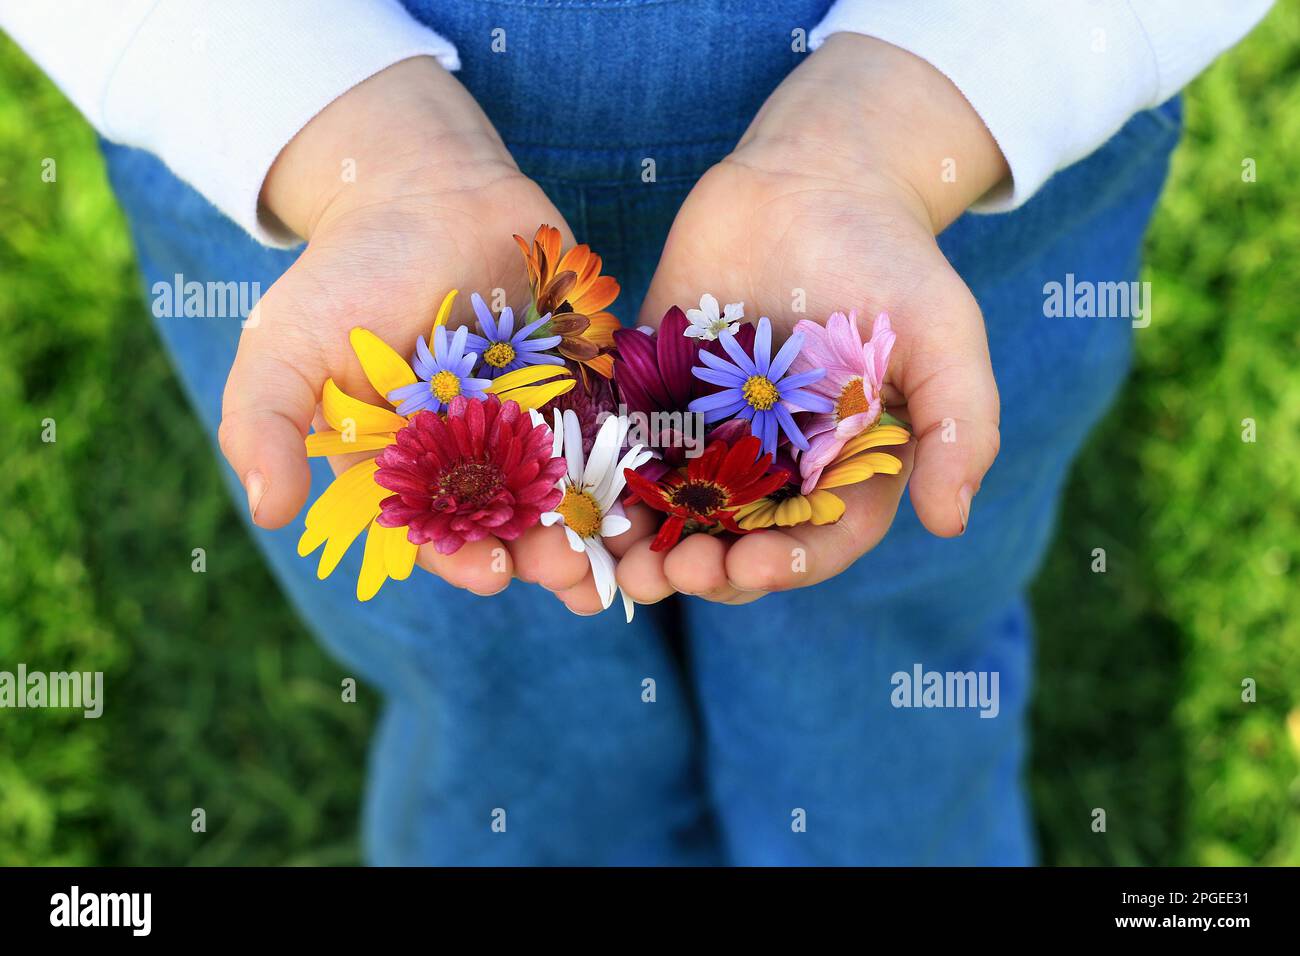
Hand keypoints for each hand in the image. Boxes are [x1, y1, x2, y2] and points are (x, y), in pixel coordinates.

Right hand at [218, 57, 634, 611]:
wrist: (424, 189)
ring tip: (625, 551)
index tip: (488, 573)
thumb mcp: (285, 345)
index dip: (459, 558)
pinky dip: (631, 462)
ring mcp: (533, 421)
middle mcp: (474, 456)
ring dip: (596, 525)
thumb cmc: (348, 272)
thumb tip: (266, 512)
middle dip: (544, 556)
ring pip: (569, 490)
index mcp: (408, 466)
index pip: (437, 531)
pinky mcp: (582, 383)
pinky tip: (655, 487)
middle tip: (576, 578)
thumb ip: (267, 424)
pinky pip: (611, 430)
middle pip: (514, 524)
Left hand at [618, 34, 1007, 605]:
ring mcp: (713, 431)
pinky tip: (577, 500)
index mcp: (845, 467)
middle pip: (739, 538)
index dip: (788, 562)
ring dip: (647, 544)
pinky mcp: (658, 392)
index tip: (754, 565)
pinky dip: (606, 479)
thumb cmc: (890, 258)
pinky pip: (629, 448)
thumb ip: (956, 422)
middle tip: (670, 577)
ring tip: (618, 563)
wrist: (813, 180)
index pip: (817, 538)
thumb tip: (949, 521)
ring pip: (677, 509)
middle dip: (705, 566)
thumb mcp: (941, 333)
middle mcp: (777, 463)